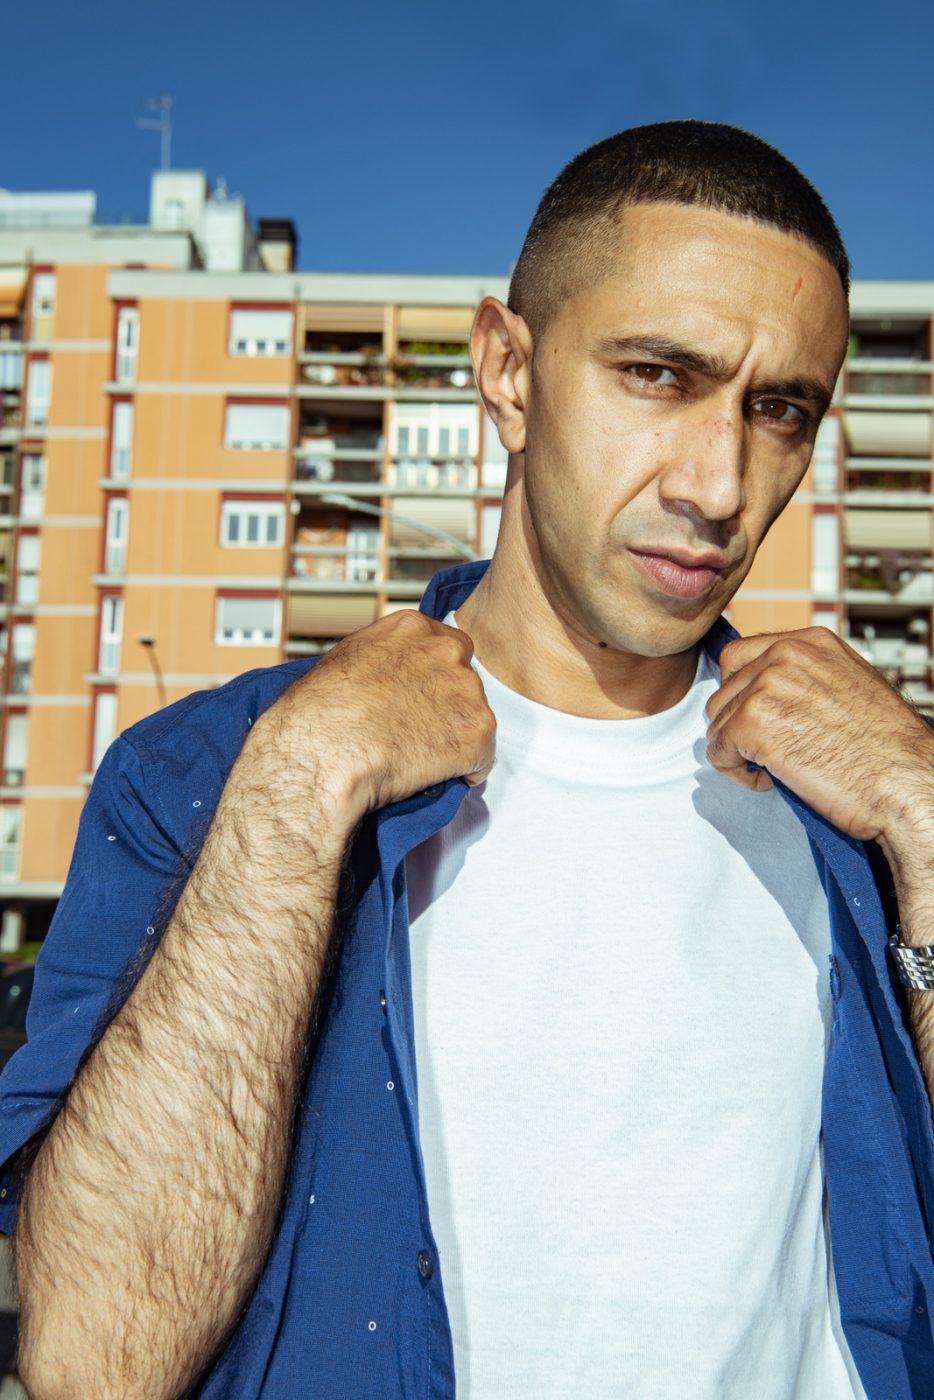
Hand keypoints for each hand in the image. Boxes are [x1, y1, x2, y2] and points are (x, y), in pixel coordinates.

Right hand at [246, 609, 495, 828]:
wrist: (323, 752)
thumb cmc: (319, 713)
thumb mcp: (345, 660)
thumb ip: (381, 658)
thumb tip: (385, 675)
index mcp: (413, 628)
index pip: (446, 646)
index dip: (433, 679)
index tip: (419, 699)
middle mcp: (447, 650)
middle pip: (464, 679)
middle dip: (448, 705)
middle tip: (418, 731)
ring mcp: (467, 690)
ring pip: (473, 718)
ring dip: (454, 738)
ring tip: (417, 757)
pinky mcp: (478, 731)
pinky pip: (482, 757)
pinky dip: (464, 770)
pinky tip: (432, 775)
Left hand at [704, 627, 933, 845]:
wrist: (907, 783)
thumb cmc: (886, 750)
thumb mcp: (849, 687)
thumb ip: (808, 678)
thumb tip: (769, 691)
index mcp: (810, 642)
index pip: (739, 658)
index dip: (743, 695)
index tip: (764, 723)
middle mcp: (785, 654)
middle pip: (725, 690)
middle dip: (739, 726)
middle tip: (770, 753)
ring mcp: (767, 686)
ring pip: (717, 721)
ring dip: (737, 750)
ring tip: (775, 769)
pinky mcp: (754, 723)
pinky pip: (718, 751)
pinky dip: (736, 772)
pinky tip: (772, 781)